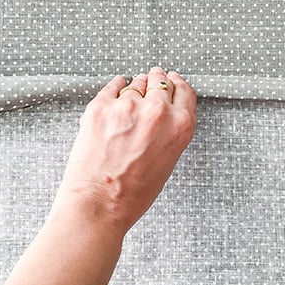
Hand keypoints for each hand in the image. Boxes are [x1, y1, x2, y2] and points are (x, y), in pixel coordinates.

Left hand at [53, 67, 196, 234]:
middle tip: (152, 82)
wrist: (99, 204)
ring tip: (131, 95)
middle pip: (160, 82)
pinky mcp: (101, 106)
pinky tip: (116, 91)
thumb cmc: (132, 193)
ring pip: (136, 83)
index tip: (173, 80)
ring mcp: (127, 107)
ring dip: (135, 87)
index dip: (177, 85)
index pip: (184, 92)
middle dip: (156, 81)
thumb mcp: (167, 161)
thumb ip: (169, 132)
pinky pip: (112, 86)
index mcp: (179, 127)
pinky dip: (115, 88)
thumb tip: (163, 112)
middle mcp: (156, 112)